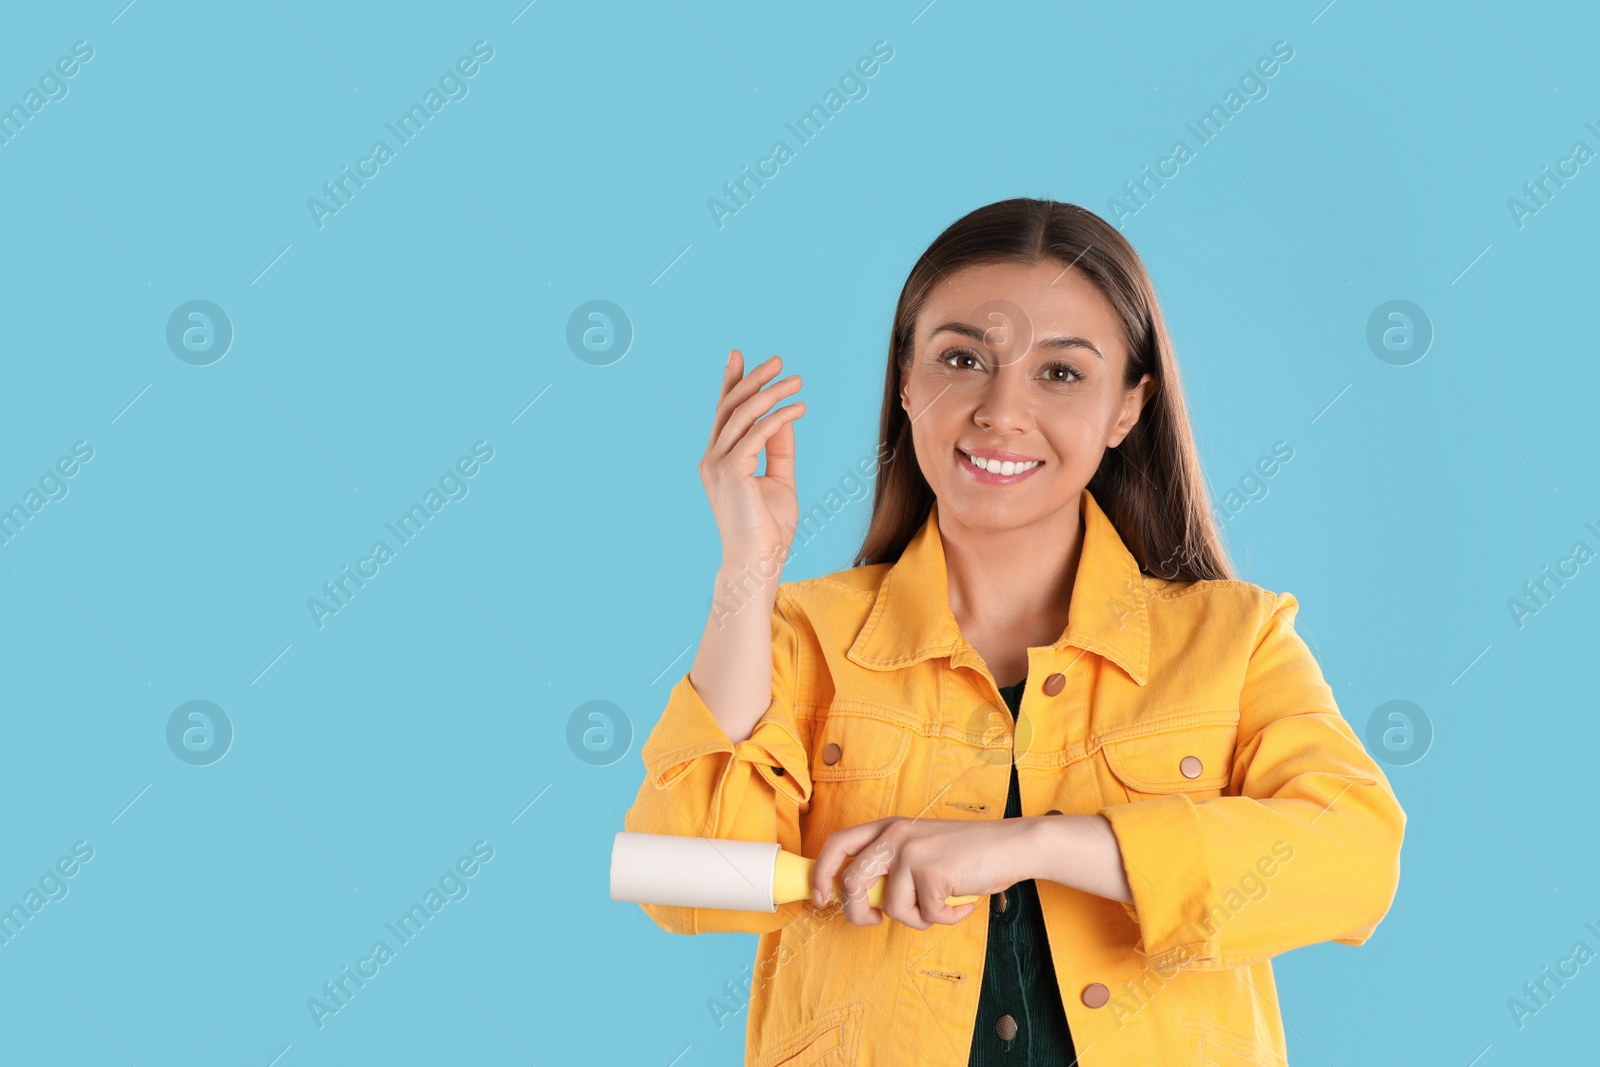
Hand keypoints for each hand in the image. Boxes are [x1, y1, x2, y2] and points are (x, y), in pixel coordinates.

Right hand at [700, 350, 805, 571]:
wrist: (759, 561)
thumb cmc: (768, 528)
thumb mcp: (779, 479)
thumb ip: (779, 448)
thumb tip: (785, 416)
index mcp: (719, 460)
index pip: (724, 414)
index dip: (732, 383)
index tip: (739, 357)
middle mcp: (712, 459)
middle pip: (731, 407)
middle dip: (753, 379)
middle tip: (778, 360)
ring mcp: (717, 464)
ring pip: (743, 415)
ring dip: (771, 393)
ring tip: (796, 381)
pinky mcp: (731, 471)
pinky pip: (757, 434)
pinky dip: (779, 417)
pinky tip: (798, 408)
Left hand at [810, 817, 1027, 929]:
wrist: (1011, 845)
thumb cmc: (968, 852)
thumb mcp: (921, 848)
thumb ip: (892, 864)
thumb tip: (862, 899)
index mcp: (889, 827)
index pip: (838, 844)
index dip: (821, 874)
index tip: (820, 898)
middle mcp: (895, 835)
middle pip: (851, 883)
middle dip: (857, 912)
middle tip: (873, 922)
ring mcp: (912, 853)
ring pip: (891, 908)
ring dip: (918, 917)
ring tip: (942, 904)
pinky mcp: (931, 873)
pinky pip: (925, 915)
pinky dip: (945, 918)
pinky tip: (960, 902)